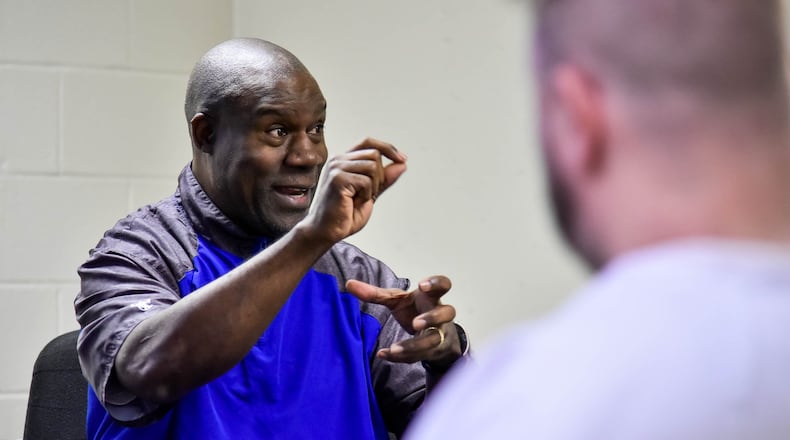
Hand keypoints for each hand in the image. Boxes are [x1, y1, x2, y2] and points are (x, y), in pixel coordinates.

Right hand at [301, 138, 406, 244]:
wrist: (326, 232)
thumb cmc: (344, 215)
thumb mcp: (371, 194)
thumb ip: (384, 178)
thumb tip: (402, 163)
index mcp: (343, 160)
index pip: (368, 142)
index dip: (387, 148)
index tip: (402, 159)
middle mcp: (338, 160)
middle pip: (375, 154)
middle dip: (380, 176)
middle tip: (369, 194)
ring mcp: (336, 168)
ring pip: (373, 166)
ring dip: (373, 187)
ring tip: (359, 199)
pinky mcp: (337, 179)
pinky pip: (366, 181)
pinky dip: (366, 195)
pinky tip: (353, 203)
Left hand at [346, 275, 462, 365]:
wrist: (435, 337)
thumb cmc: (416, 311)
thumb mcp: (397, 301)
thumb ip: (376, 294)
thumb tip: (349, 284)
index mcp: (431, 297)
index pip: (443, 285)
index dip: (436, 284)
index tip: (422, 285)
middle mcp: (440, 315)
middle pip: (447, 313)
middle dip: (432, 318)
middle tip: (416, 323)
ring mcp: (439, 334)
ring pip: (433, 340)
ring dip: (415, 346)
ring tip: (395, 349)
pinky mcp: (433, 351)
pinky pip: (419, 356)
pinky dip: (402, 357)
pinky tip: (385, 354)